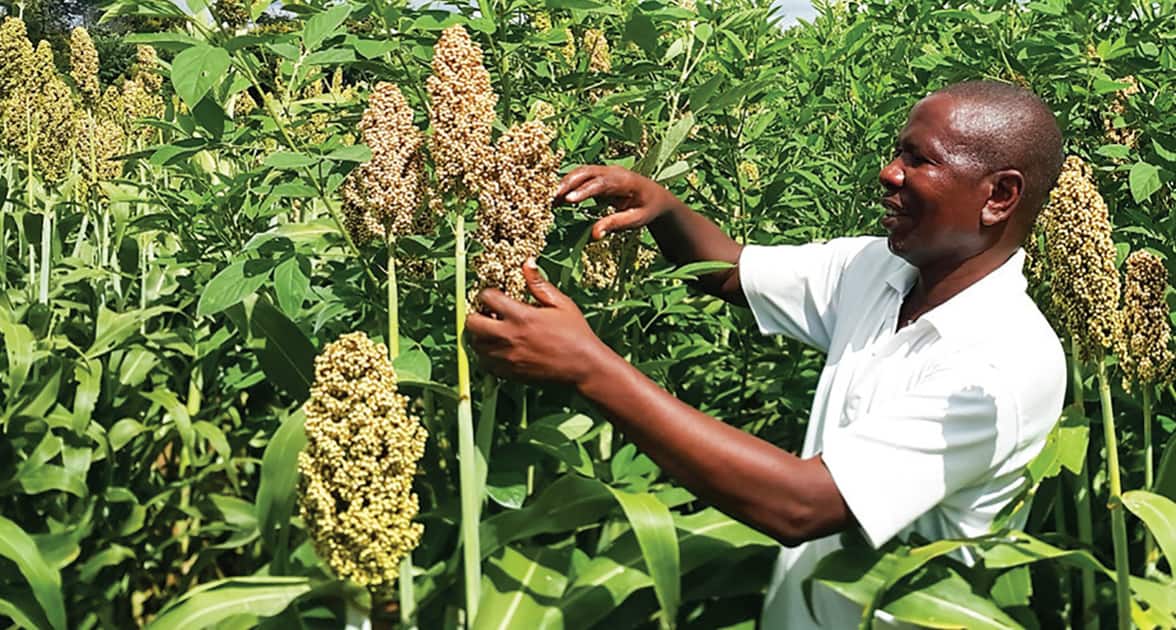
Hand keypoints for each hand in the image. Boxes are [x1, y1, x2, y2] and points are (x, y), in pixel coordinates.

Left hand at [466, 259, 610, 384]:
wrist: (584, 367)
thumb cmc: (576, 334)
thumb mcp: (561, 304)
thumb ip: (539, 284)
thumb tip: (527, 263)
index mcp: (521, 316)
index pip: (487, 297)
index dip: (489, 293)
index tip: (496, 296)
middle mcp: (509, 337)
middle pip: (472, 323)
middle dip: (477, 314)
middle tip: (489, 313)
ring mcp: (507, 358)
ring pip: (475, 345)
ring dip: (480, 335)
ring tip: (494, 331)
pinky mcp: (509, 373)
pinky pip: (484, 364)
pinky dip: (486, 355)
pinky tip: (499, 348)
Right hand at [555, 165, 679, 239]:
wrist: (656, 196)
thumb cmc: (647, 209)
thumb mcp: (636, 220)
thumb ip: (616, 224)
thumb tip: (595, 235)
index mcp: (626, 181)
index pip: (602, 183)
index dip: (583, 191)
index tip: (568, 200)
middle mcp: (613, 171)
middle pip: (587, 172)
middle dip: (567, 184)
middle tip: (551, 198)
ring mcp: (605, 170)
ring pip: (581, 172)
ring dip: (564, 183)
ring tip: (549, 199)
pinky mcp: (599, 175)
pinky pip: (580, 176)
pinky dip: (567, 185)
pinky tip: (556, 198)